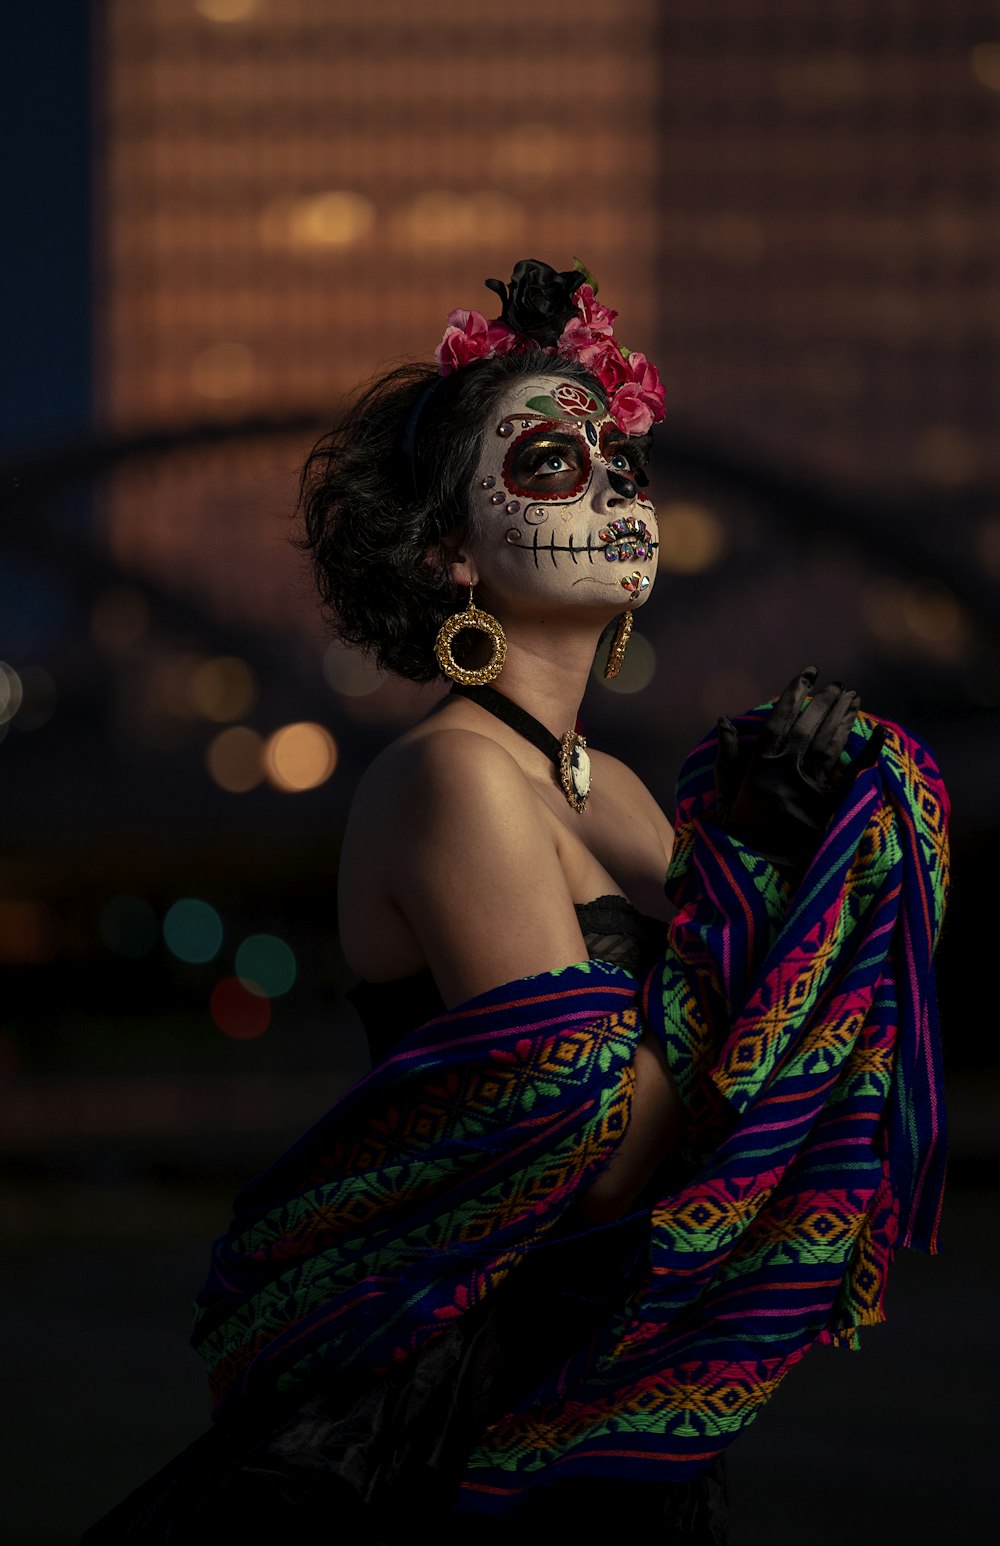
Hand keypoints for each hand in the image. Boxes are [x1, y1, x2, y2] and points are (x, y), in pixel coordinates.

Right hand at [714, 666, 884, 870]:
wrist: (762, 877)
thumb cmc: (739, 838)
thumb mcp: (724, 799)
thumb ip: (726, 760)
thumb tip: (725, 721)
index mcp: (758, 769)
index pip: (779, 722)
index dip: (793, 695)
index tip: (806, 674)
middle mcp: (786, 775)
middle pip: (808, 728)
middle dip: (824, 702)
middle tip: (836, 684)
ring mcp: (810, 791)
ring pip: (830, 744)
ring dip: (843, 718)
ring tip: (852, 696)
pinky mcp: (830, 808)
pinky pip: (853, 775)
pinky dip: (869, 754)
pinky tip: (880, 732)